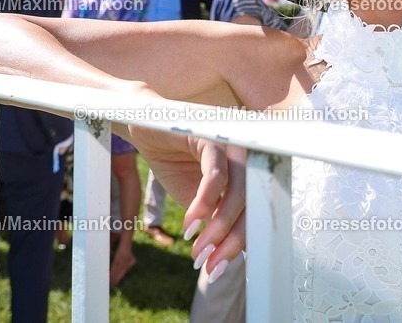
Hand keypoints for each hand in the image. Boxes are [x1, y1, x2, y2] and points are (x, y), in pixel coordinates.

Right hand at [128, 126, 245, 273]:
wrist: (146, 133)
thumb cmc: (176, 166)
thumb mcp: (197, 202)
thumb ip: (214, 222)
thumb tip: (229, 257)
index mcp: (247, 174)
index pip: (254, 213)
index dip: (241, 244)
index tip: (219, 269)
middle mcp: (247, 159)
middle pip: (251, 207)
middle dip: (231, 242)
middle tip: (210, 266)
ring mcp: (233, 146)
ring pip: (238, 193)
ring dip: (218, 227)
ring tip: (199, 250)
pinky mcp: (213, 137)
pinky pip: (216, 174)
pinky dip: (205, 203)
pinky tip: (191, 223)